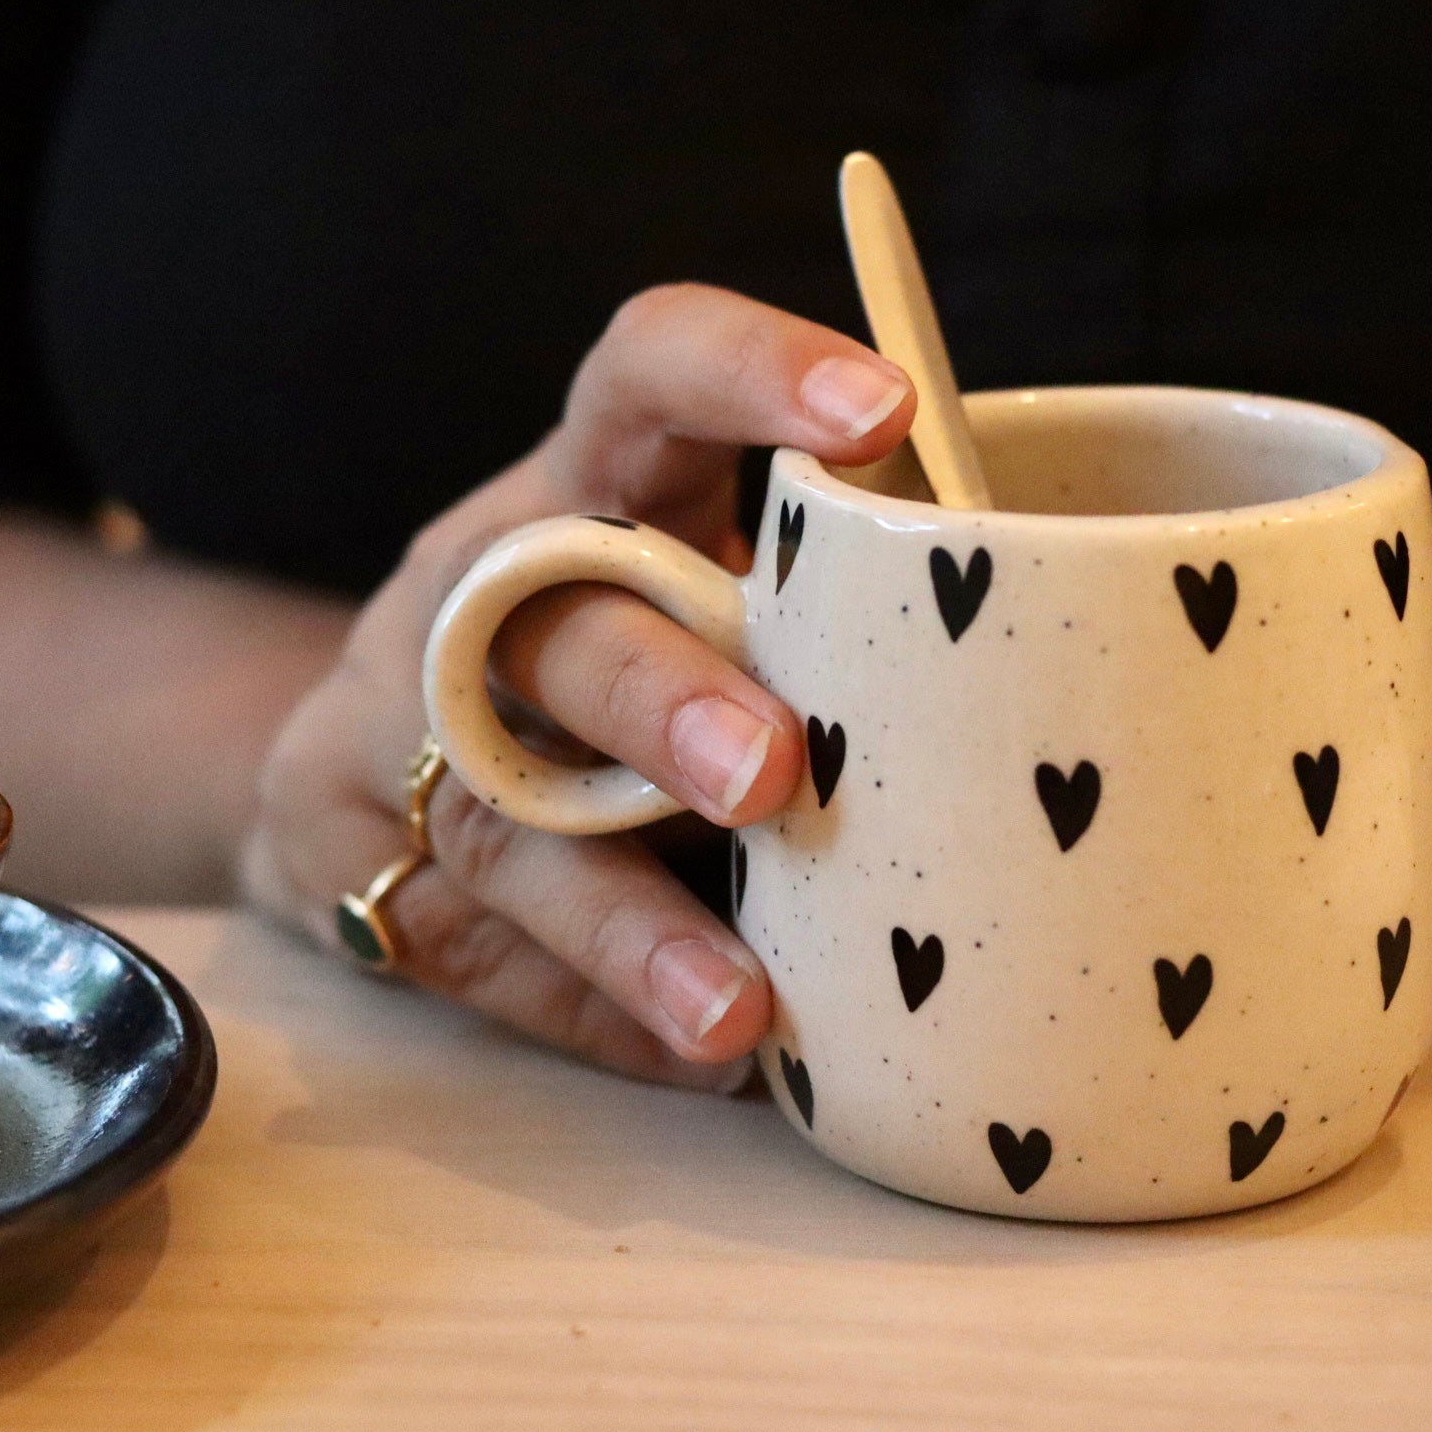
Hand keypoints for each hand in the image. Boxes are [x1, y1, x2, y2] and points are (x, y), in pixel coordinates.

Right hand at [241, 284, 916, 1087]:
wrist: (364, 753)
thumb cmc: (619, 651)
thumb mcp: (696, 581)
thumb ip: (826, 605)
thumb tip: (1073, 677)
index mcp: (590, 482)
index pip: (647, 375)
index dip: (749, 372)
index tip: (880, 414)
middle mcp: (482, 586)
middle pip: (561, 622)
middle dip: (663, 698)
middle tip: (773, 775)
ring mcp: (397, 725)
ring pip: (503, 815)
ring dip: (628, 918)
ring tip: (742, 1011)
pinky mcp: (358, 858)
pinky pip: (483, 949)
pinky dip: (601, 1013)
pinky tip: (708, 1060)